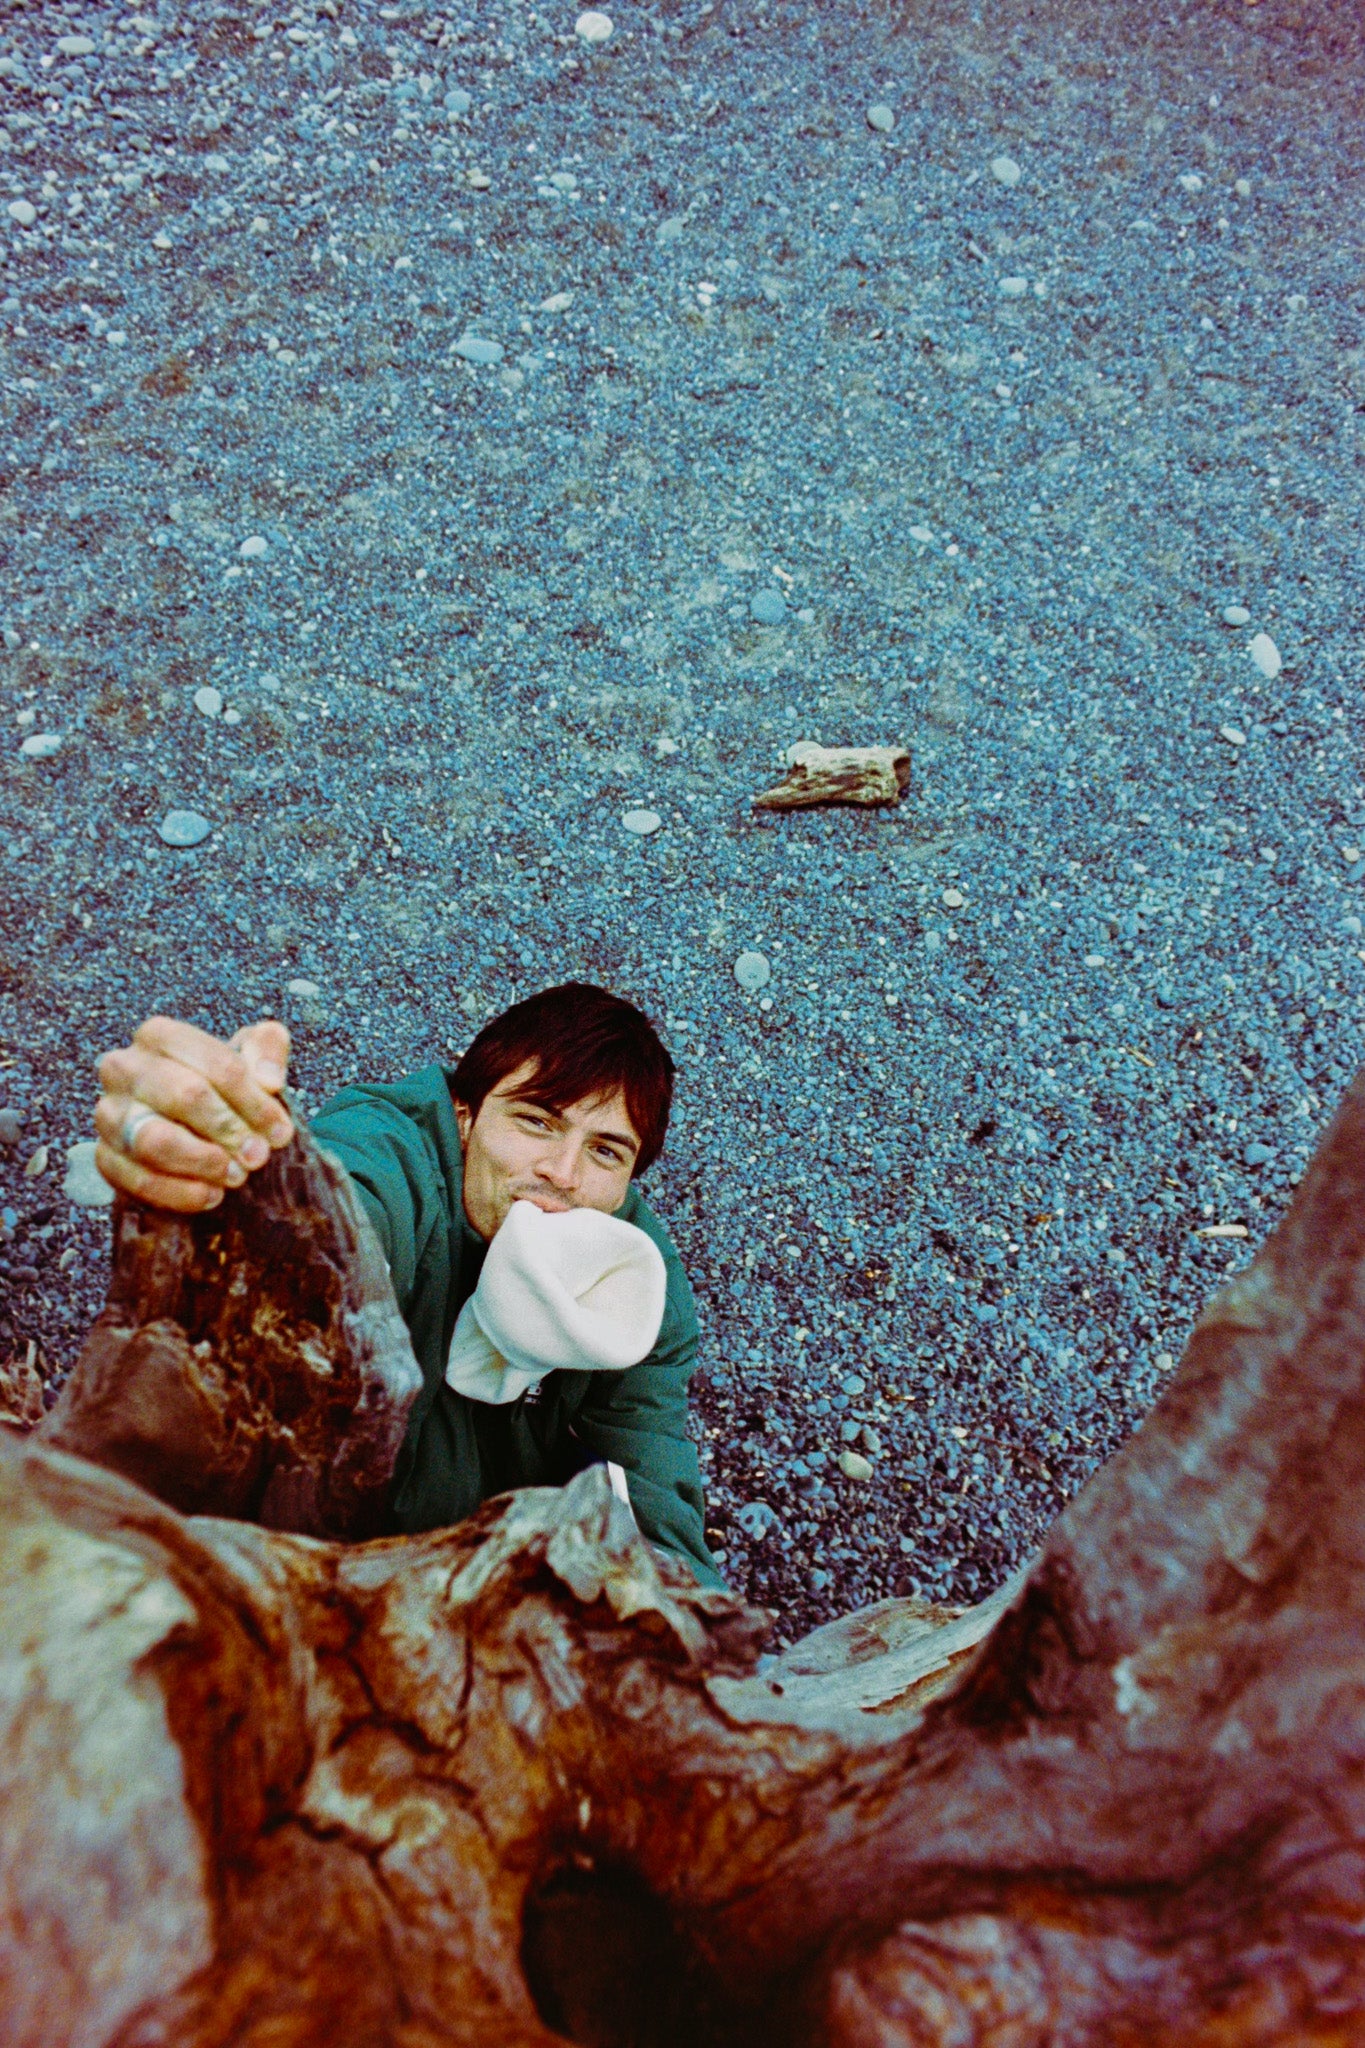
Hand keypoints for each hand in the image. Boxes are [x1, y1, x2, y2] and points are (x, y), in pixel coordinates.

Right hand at [93, 1016, 294, 1212]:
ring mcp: (109, 1114)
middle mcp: (124, 1068)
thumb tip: (269, 1080)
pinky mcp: (105, 1157)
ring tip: (236, 1176)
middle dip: (229, 1129)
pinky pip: (139, 1180)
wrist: (183, 1127)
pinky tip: (211, 1194)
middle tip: (258, 1155)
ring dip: (204, 1161)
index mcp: (159, 1036)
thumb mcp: (247, 1058)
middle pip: (185, 1095)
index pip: (217, 1064)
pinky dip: (181, 1192)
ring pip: (156, 1139)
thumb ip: (266, 1049)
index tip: (279, 1130)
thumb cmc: (217, 1088)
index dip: (254, 1101)